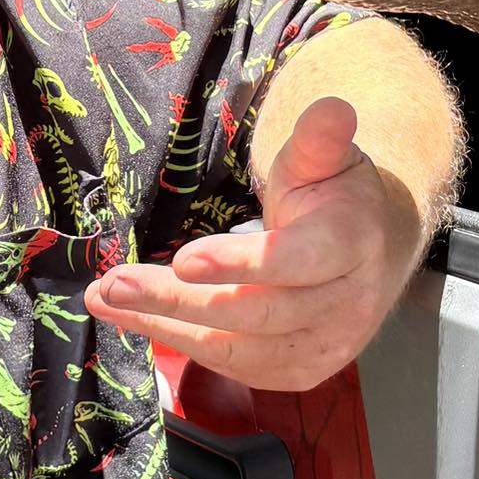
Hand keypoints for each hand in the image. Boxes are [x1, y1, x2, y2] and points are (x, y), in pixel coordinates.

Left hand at [84, 95, 426, 391]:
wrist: (372, 251)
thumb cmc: (336, 198)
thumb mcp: (328, 160)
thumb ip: (318, 139)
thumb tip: (330, 107)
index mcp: (349, 246)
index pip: (294, 261)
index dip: (240, 265)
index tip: (183, 259)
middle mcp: (342, 307)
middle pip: (254, 313)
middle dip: (177, 302)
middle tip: (114, 284)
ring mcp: (321, 347)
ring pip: (236, 347)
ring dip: (164, 326)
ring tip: (105, 299)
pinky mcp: (296, 371)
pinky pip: (233, 364)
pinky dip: (180, 345)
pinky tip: (137, 321)